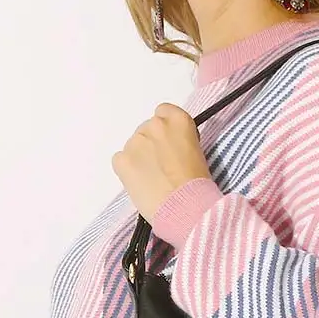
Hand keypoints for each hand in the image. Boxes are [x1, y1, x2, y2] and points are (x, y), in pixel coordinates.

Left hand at [111, 102, 212, 223]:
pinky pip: (120, 160)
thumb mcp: (196, 152)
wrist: (185, 206)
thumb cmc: (198, 184)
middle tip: (162, 167)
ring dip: (140, 157)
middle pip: (147, 129)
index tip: (170, 145)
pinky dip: (127, 170)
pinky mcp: (121, 160)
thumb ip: (180, 141)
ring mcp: (135, 141)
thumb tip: (168, 149)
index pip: (163, 111)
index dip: (166, 130)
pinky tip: (140, 183)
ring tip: (152, 180)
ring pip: (133, 145)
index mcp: (178, 120)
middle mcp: (155, 125)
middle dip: (151, 145)